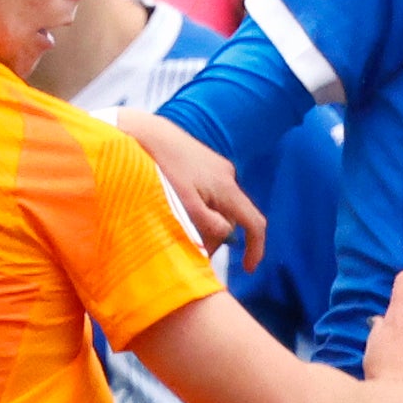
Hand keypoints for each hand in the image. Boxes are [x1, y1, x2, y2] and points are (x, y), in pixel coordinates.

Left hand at [123, 111, 264, 266]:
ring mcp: (217, 168)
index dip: (256, 248)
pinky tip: (175, 207)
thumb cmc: (162, 169)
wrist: (146, 134)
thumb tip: (227, 236)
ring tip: (176, 226)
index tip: (248, 268)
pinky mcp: (204, 164)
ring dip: (204, 223)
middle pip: (232, 219)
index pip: (255, 223)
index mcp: (227, 188)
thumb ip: (207, 224)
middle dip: (216, 238)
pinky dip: (198, 208)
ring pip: (218, 207)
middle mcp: (228, 177)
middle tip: (191, 250)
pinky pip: (209, 195)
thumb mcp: (183, 204)